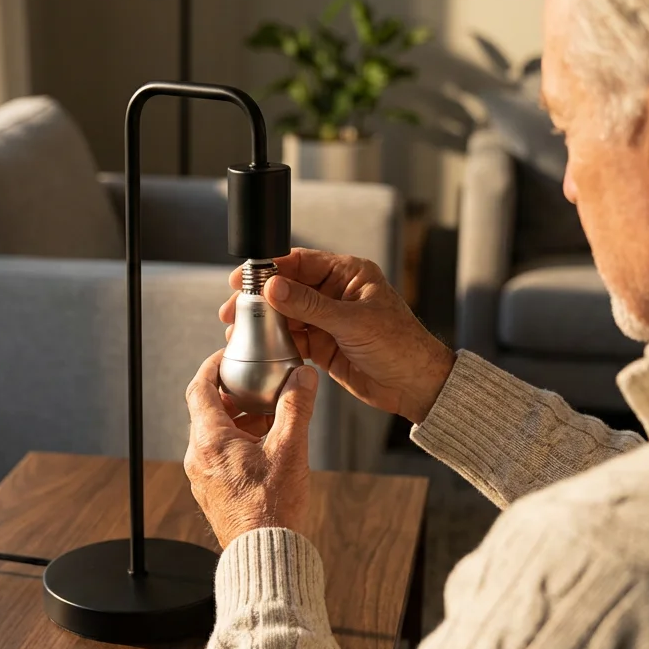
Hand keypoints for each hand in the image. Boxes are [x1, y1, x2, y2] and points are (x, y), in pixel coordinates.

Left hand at [184, 349, 317, 548]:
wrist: (265, 553)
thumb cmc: (272, 508)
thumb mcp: (290, 449)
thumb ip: (296, 407)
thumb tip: (303, 377)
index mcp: (210, 441)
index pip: (199, 388)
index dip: (212, 367)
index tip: (227, 357)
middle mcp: (199, 457)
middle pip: (208, 411)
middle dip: (234, 394)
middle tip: (258, 384)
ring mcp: (203, 477)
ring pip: (216, 435)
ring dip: (239, 420)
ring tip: (270, 416)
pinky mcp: (213, 492)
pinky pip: (220, 456)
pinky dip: (239, 442)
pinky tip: (267, 447)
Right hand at [221, 249, 454, 423]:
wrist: (415, 386)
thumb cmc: (400, 346)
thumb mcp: (353, 322)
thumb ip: (310, 305)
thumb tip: (274, 287)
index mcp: (348, 275)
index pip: (301, 262)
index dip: (270, 268)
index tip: (244, 278)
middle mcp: (336, 294)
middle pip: (287, 289)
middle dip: (259, 299)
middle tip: (233, 310)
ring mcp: (328, 320)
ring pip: (287, 316)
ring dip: (264, 324)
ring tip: (238, 332)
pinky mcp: (323, 345)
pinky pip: (293, 340)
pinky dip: (275, 344)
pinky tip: (258, 349)